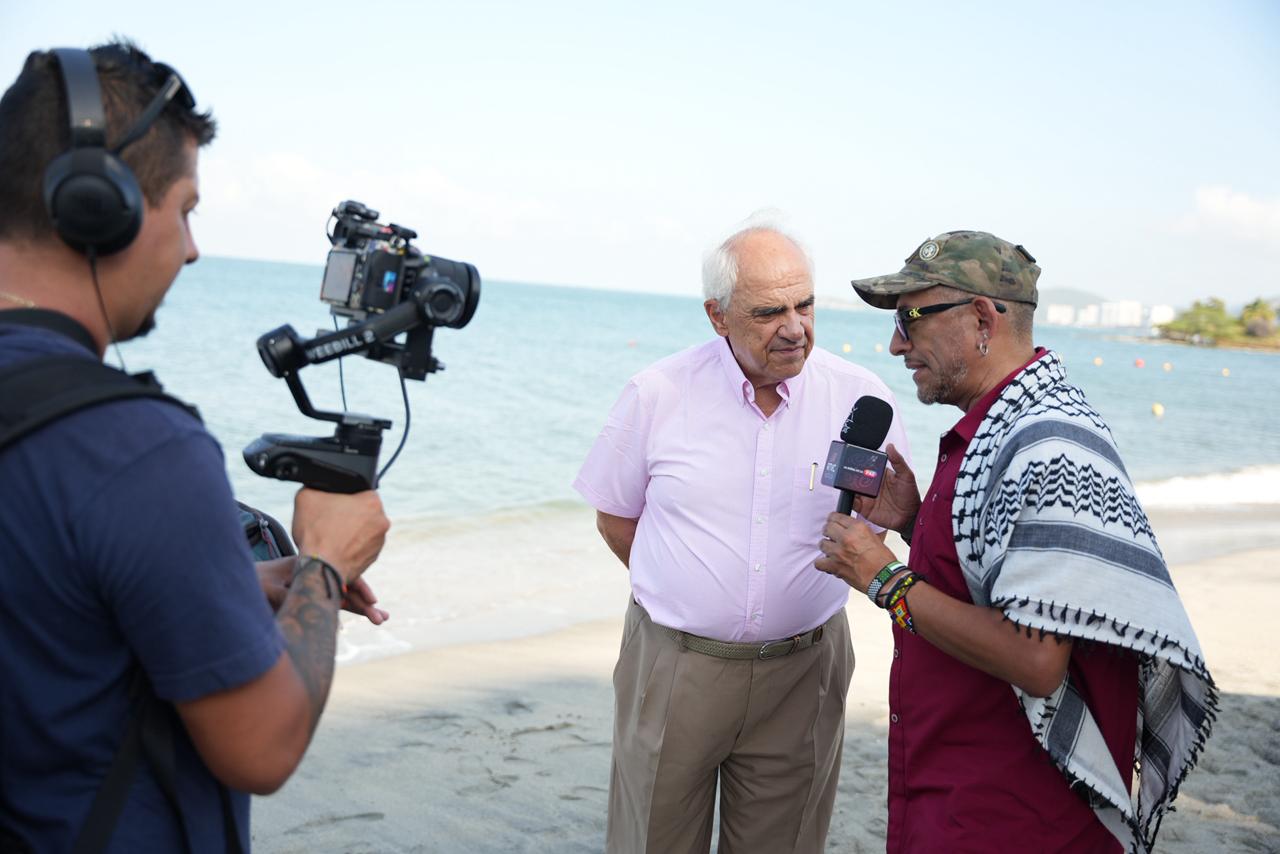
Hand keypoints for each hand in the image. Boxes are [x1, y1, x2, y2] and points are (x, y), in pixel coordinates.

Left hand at [256, 559, 389, 624]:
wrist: (242, 581)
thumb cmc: (253, 582)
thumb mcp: (268, 588)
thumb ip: (289, 597)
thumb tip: (308, 609)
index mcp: (310, 566)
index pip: (341, 575)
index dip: (358, 589)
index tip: (371, 602)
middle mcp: (318, 575)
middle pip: (348, 587)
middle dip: (366, 603)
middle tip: (383, 618)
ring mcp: (316, 586)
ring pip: (344, 596)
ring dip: (362, 607)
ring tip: (381, 618)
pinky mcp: (312, 598)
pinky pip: (334, 603)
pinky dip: (349, 609)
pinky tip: (360, 617)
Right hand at [291, 489, 389, 584]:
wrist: (320, 568)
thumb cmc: (316, 533)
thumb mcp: (307, 496)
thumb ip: (317, 486)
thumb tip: (318, 485)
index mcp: (372, 501)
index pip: (361, 491)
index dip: (344, 496)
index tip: (333, 504)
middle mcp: (382, 521)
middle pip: (363, 511)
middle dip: (348, 514)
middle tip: (330, 520)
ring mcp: (379, 542)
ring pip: (363, 530)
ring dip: (350, 532)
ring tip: (331, 536)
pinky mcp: (373, 558)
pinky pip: (361, 547)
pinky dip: (350, 547)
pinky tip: (335, 548)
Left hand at [815, 512, 897, 593]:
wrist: (884, 579)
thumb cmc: (883, 561)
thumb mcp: (874, 538)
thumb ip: (858, 532)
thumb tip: (849, 530)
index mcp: (858, 528)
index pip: (837, 516)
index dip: (834, 519)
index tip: (833, 522)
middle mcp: (847, 537)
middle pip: (827, 528)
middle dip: (829, 531)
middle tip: (832, 536)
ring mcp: (838, 552)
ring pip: (822, 544)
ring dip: (827, 547)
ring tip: (833, 551)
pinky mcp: (834, 566)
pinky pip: (819, 563)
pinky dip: (822, 564)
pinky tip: (828, 564)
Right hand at [852, 443, 920, 534]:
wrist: (910, 518)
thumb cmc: (910, 496)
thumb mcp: (906, 476)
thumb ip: (898, 461)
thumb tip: (890, 446)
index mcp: (879, 474)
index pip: (865, 466)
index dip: (858, 462)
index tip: (852, 458)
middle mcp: (870, 484)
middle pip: (855, 477)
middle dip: (849, 473)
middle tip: (845, 471)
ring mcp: (866, 496)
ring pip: (851, 489)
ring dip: (847, 486)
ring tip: (846, 483)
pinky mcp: (863, 508)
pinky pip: (852, 503)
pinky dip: (848, 500)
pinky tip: (850, 497)